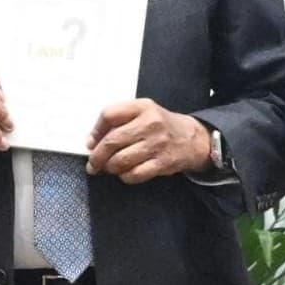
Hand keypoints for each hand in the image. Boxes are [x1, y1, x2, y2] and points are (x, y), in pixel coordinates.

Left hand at [87, 100, 218, 181]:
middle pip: (112, 141)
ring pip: (120, 160)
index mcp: (142, 107)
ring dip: (110, 168)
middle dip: (97, 156)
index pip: (109, 114)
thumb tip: (92, 142)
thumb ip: (118, 121)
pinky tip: (125, 173)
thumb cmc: (161, 126)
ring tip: (109, 168)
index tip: (91, 142)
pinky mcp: (163, 162)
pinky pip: (135, 174)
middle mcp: (150, 123)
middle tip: (93, 164)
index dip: (95, 131)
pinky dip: (125, 176)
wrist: (193, 139)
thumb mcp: (143, 113)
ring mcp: (157, 144)